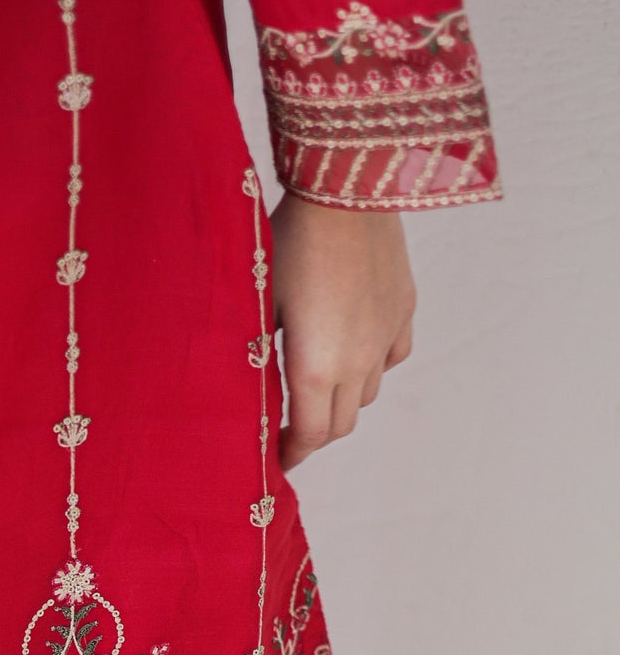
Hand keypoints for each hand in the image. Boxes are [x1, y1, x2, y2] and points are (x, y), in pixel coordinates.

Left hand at [271, 193, 415, 471]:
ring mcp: (385, 338)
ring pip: (368, 394)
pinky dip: (372, 366)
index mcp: (315, 370)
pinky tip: (354, 351)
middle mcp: (358, 363)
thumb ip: (260, 357)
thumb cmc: (286, 245)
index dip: (291, 455)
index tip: (275, 462)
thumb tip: (250, 392)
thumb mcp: (258, 306)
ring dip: (342, 401)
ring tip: (316, 390)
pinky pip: (393, 357)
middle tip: (288, 431)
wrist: (343, 192)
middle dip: (313, 435)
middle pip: (340, 425)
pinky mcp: (403, 310)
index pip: (309, 437)